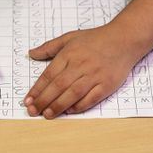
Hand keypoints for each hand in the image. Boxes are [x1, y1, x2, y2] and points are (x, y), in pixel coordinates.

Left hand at [24, 23, 144, 118]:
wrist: (124, 39)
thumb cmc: (96, 39)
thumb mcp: (70, 37)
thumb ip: (49, 47)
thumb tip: (31, 54)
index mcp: (69, 54)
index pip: (49, 74)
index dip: (37, 89)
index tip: (28, 100)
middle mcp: (81, 65)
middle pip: (58, 86)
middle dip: (44, 100)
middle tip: (33, 111)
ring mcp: (94, 75)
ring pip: (73, 94)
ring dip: (58, 105)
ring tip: (47, 115)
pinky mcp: (106, 84)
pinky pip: (91, 99)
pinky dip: (79, 106)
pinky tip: (69, 111)